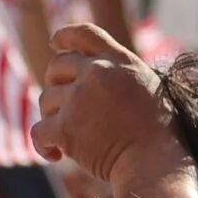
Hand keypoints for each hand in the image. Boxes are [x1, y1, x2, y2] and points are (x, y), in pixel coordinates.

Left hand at [31, 24, 189, 189]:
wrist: (155, 163)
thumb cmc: (159, 134)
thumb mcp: (147, 88)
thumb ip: (120, 75)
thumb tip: (95, 72)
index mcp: (119, 60)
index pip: (84, 34)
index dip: (64, 37)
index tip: (54, 43)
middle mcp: (97, 72)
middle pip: (57, 66)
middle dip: (56, 84)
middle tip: (64, 105)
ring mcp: (79, 98)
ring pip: (46, 99)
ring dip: (52, 116)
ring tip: (69, 136)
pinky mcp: (66, 128)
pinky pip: (38, 131)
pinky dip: (43, 145)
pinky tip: (55, 154)